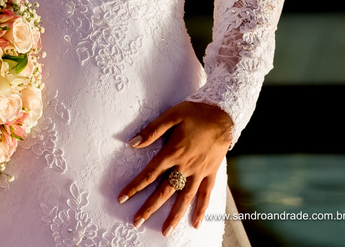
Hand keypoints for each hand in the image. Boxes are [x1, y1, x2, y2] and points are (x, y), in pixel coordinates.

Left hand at [117, 101, 232, 235]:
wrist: (223, 114)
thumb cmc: (196, 113)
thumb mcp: (172, 115)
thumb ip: (152, 130)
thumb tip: (132, 143)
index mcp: (172, 152)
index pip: (149, 174)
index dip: (135, 187)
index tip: (122, 198)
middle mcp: (185, 166)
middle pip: (164, 191)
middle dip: (149, 208)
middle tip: (136, 222)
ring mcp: (199, 172)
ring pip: (184, 198)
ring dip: (174, 215)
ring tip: (165, 231)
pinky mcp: (211, 173)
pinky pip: (206, 194)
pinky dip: (201, 210)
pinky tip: (196, 223)